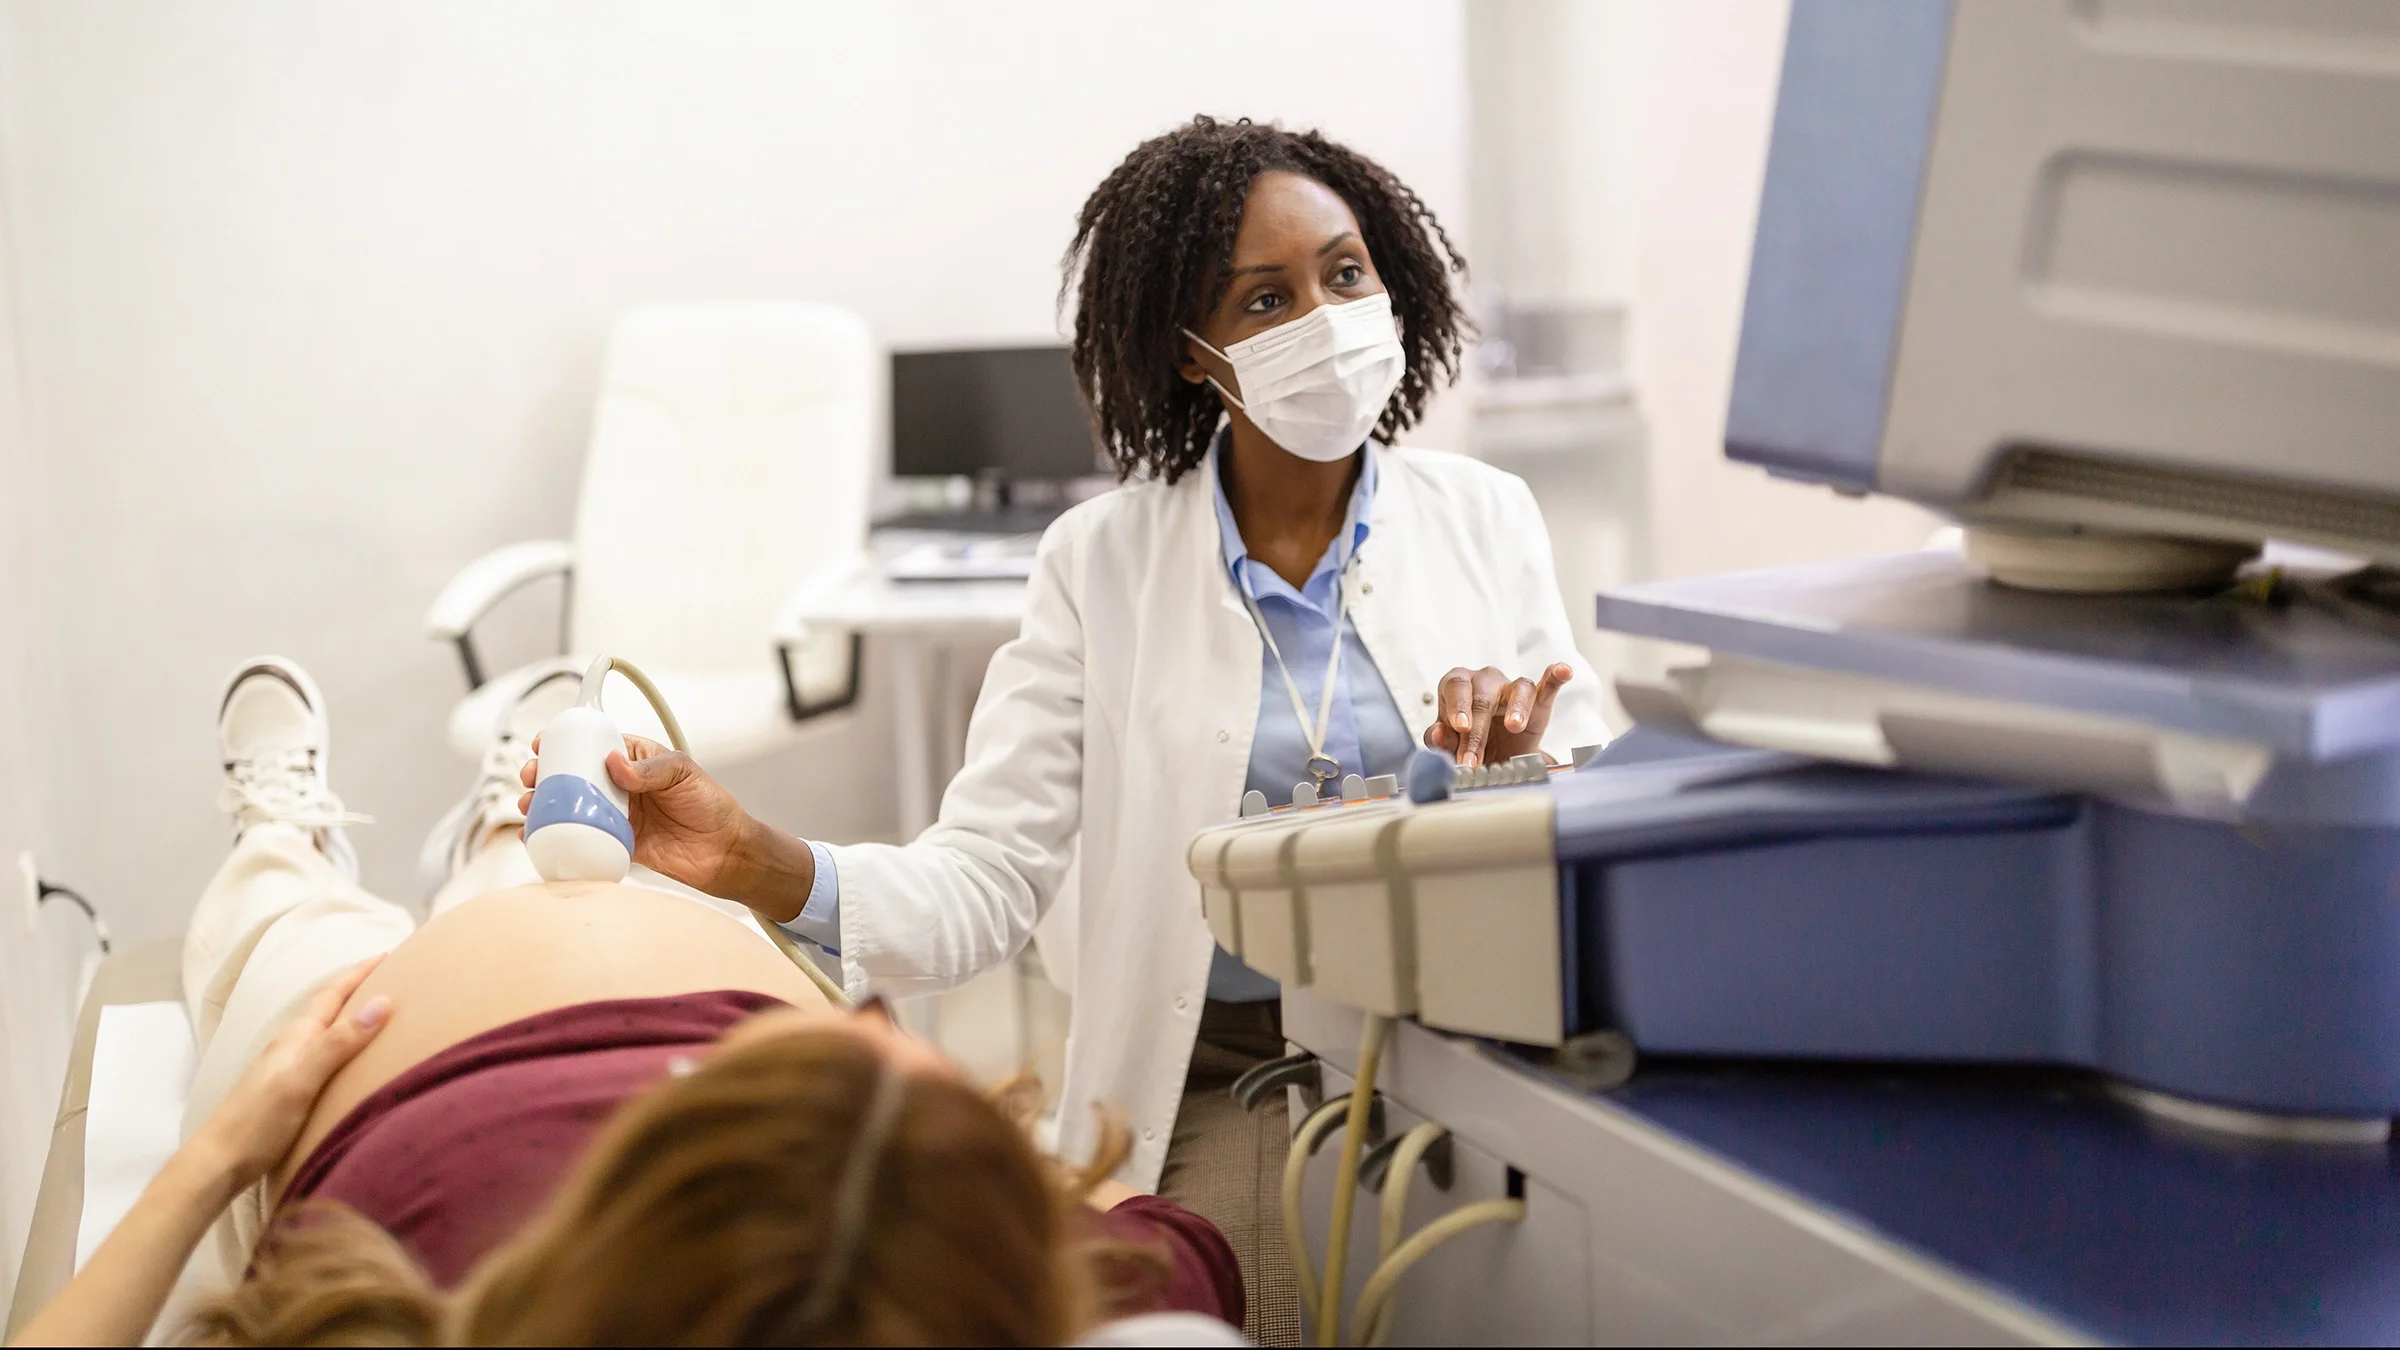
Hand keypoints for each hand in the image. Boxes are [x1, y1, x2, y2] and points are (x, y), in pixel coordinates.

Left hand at [187, 956, 388, 1186]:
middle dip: (358, 991)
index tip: (388, 954)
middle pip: (328, 1009)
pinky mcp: (286, 1091)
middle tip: (392, 980)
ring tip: (379, 1017)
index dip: (358, 973)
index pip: (332, 994)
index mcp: (295, 1038)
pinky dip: (342, 1046)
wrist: (217, 1164)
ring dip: (350, 1019)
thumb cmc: (258, 1123)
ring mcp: (285, 1069)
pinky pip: (322, 1055)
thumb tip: (381, 1001)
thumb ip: (338, 1043)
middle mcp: (290, 1047)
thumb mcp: (301, 1081)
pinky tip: (350, 1062)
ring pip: (324, 1033)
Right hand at [521, 734, 749, 892]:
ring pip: (573, 805)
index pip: (594, 745)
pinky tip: (539, 836)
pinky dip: (560, 836)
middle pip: (574, 775)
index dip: (566, 743)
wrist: (726, 852)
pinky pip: (583, 837)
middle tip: (530, 777)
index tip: (543, 744)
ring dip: (546, 804)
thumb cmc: (712, 805)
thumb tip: (615, 763)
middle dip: (546, 774)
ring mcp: (617, 814)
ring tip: (528, 806)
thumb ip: (651, 769)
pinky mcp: (617, 842)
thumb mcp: (684, 774)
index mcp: (636, 759)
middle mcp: (622, 786)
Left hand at [1424, 663, 1573, 768]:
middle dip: (1477, 733)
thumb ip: (1440, 739)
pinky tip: (1563, 671)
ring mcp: (1511, 688)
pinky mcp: (1537, 701)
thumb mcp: (1447, 746)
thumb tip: (1439, 733)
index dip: (1458, 706)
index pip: (1456, 687)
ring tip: (1514, 727)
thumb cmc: (1463, 745)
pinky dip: (1555, 677)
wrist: (1490, 761)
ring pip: (1518, 688)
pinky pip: (1547, 684)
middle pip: (1483, 697)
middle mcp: (1485, 680)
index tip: (1461, 728)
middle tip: (1472, 761)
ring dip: (1517, 708)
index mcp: (1458, 685)